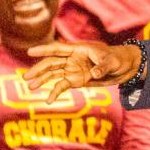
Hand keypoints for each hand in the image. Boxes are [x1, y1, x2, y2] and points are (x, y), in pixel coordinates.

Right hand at [24, 42, 144, 103]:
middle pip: (51, 63)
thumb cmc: (117, 59)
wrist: (123, 68)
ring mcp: (72, 70)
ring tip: (30, 87)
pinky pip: (61, 86)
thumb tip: (94, 73)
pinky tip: (48, 100)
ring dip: (41, 80)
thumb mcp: (111, 62)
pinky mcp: (75, 80)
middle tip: (26, 77)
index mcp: (78, 49)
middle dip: (38, 70)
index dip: (44, 50)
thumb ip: (102, 67)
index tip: (30, 51)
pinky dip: (54, 92)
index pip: (57, 48)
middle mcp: (71, 59)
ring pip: (53, 74)